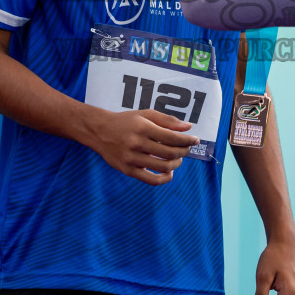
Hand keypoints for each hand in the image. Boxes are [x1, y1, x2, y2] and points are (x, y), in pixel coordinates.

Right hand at [80, 109, 199, 185]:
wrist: (99, 131)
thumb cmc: (126, 121)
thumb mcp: (145, 114)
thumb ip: (167, 120)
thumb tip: (188, 127)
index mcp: (143, 127)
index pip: (172, 137)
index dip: (187, 140)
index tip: (195, 140)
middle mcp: (137, 143)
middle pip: (170, 153)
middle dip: (184, 151)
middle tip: (187, 149)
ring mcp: (131, 158)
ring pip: (163, 167)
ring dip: (176, 164)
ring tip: (178, 159)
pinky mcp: (128, 170)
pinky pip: (151, 180)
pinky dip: (164, 178)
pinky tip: (169, 172)